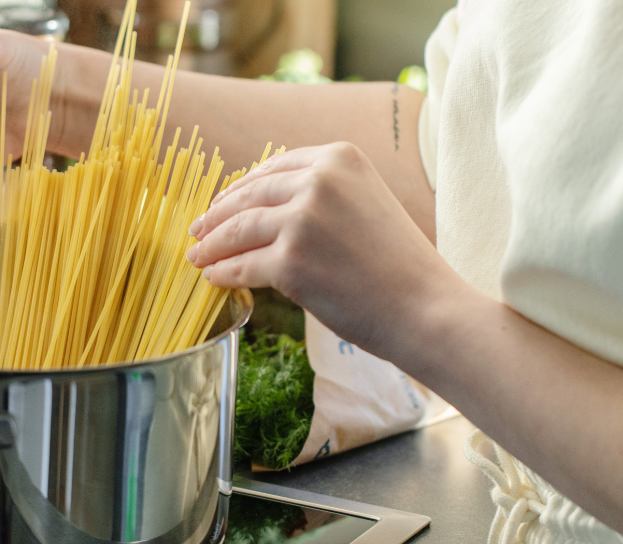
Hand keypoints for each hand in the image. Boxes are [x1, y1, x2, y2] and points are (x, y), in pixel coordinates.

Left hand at [187, 142, 458, 355]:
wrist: (425, 308)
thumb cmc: (400, 266)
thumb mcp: (366, 203)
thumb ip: (324, 194)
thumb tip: (267, 206)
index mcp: (339, 157)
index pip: (274, 167)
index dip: (243, 186)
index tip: (224, 202)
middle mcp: (318, 180)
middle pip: (250, 195)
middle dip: (218, 214)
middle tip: (199, 229)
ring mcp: (302, 220)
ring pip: (238, 229)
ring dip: (212, 244)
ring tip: (197, 255)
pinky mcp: (290, 261)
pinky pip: (242, 266)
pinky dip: (222, 273)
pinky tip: (212, 278)